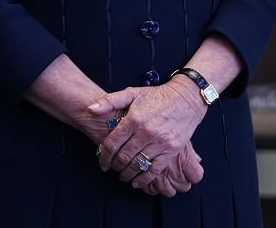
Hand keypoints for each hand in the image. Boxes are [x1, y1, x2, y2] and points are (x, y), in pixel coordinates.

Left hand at [88, 81, 205, 191]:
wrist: (185, 99)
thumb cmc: (156, 96)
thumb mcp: (131, 93)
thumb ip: (109, 101)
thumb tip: (90, 109)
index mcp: (133, 119)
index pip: (112, 143)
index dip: (104, 156)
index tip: (101, 162)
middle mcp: (146, 132)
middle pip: (123, 156)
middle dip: (114, 166)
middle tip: (111, 168)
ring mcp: (160, 142)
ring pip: (138, 165)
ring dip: (126, 174)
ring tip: (122, 175)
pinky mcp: (171, 150)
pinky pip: (155, 169)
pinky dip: (144, 179)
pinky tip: (136, 182)